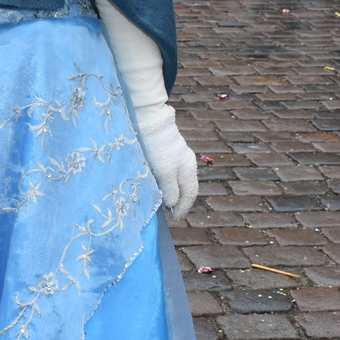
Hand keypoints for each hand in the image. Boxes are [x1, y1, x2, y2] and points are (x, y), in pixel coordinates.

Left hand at [133, 103, 198, 221]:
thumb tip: (173, 204)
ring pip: (179, 179)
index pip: (190, 193)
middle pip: (186, 187)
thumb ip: (170, 190)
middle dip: (180, 202)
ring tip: (166, 203)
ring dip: (174, 192)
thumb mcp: (164, 172)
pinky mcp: (168, 150)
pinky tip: (161, 185)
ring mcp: (178, 155)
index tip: (176, 218)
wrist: (149, 121)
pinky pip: (172, 172)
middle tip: (172, 214)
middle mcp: (186, 162)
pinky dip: (169, 183)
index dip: (183, 207)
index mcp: (188, 169)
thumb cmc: (158, 148)